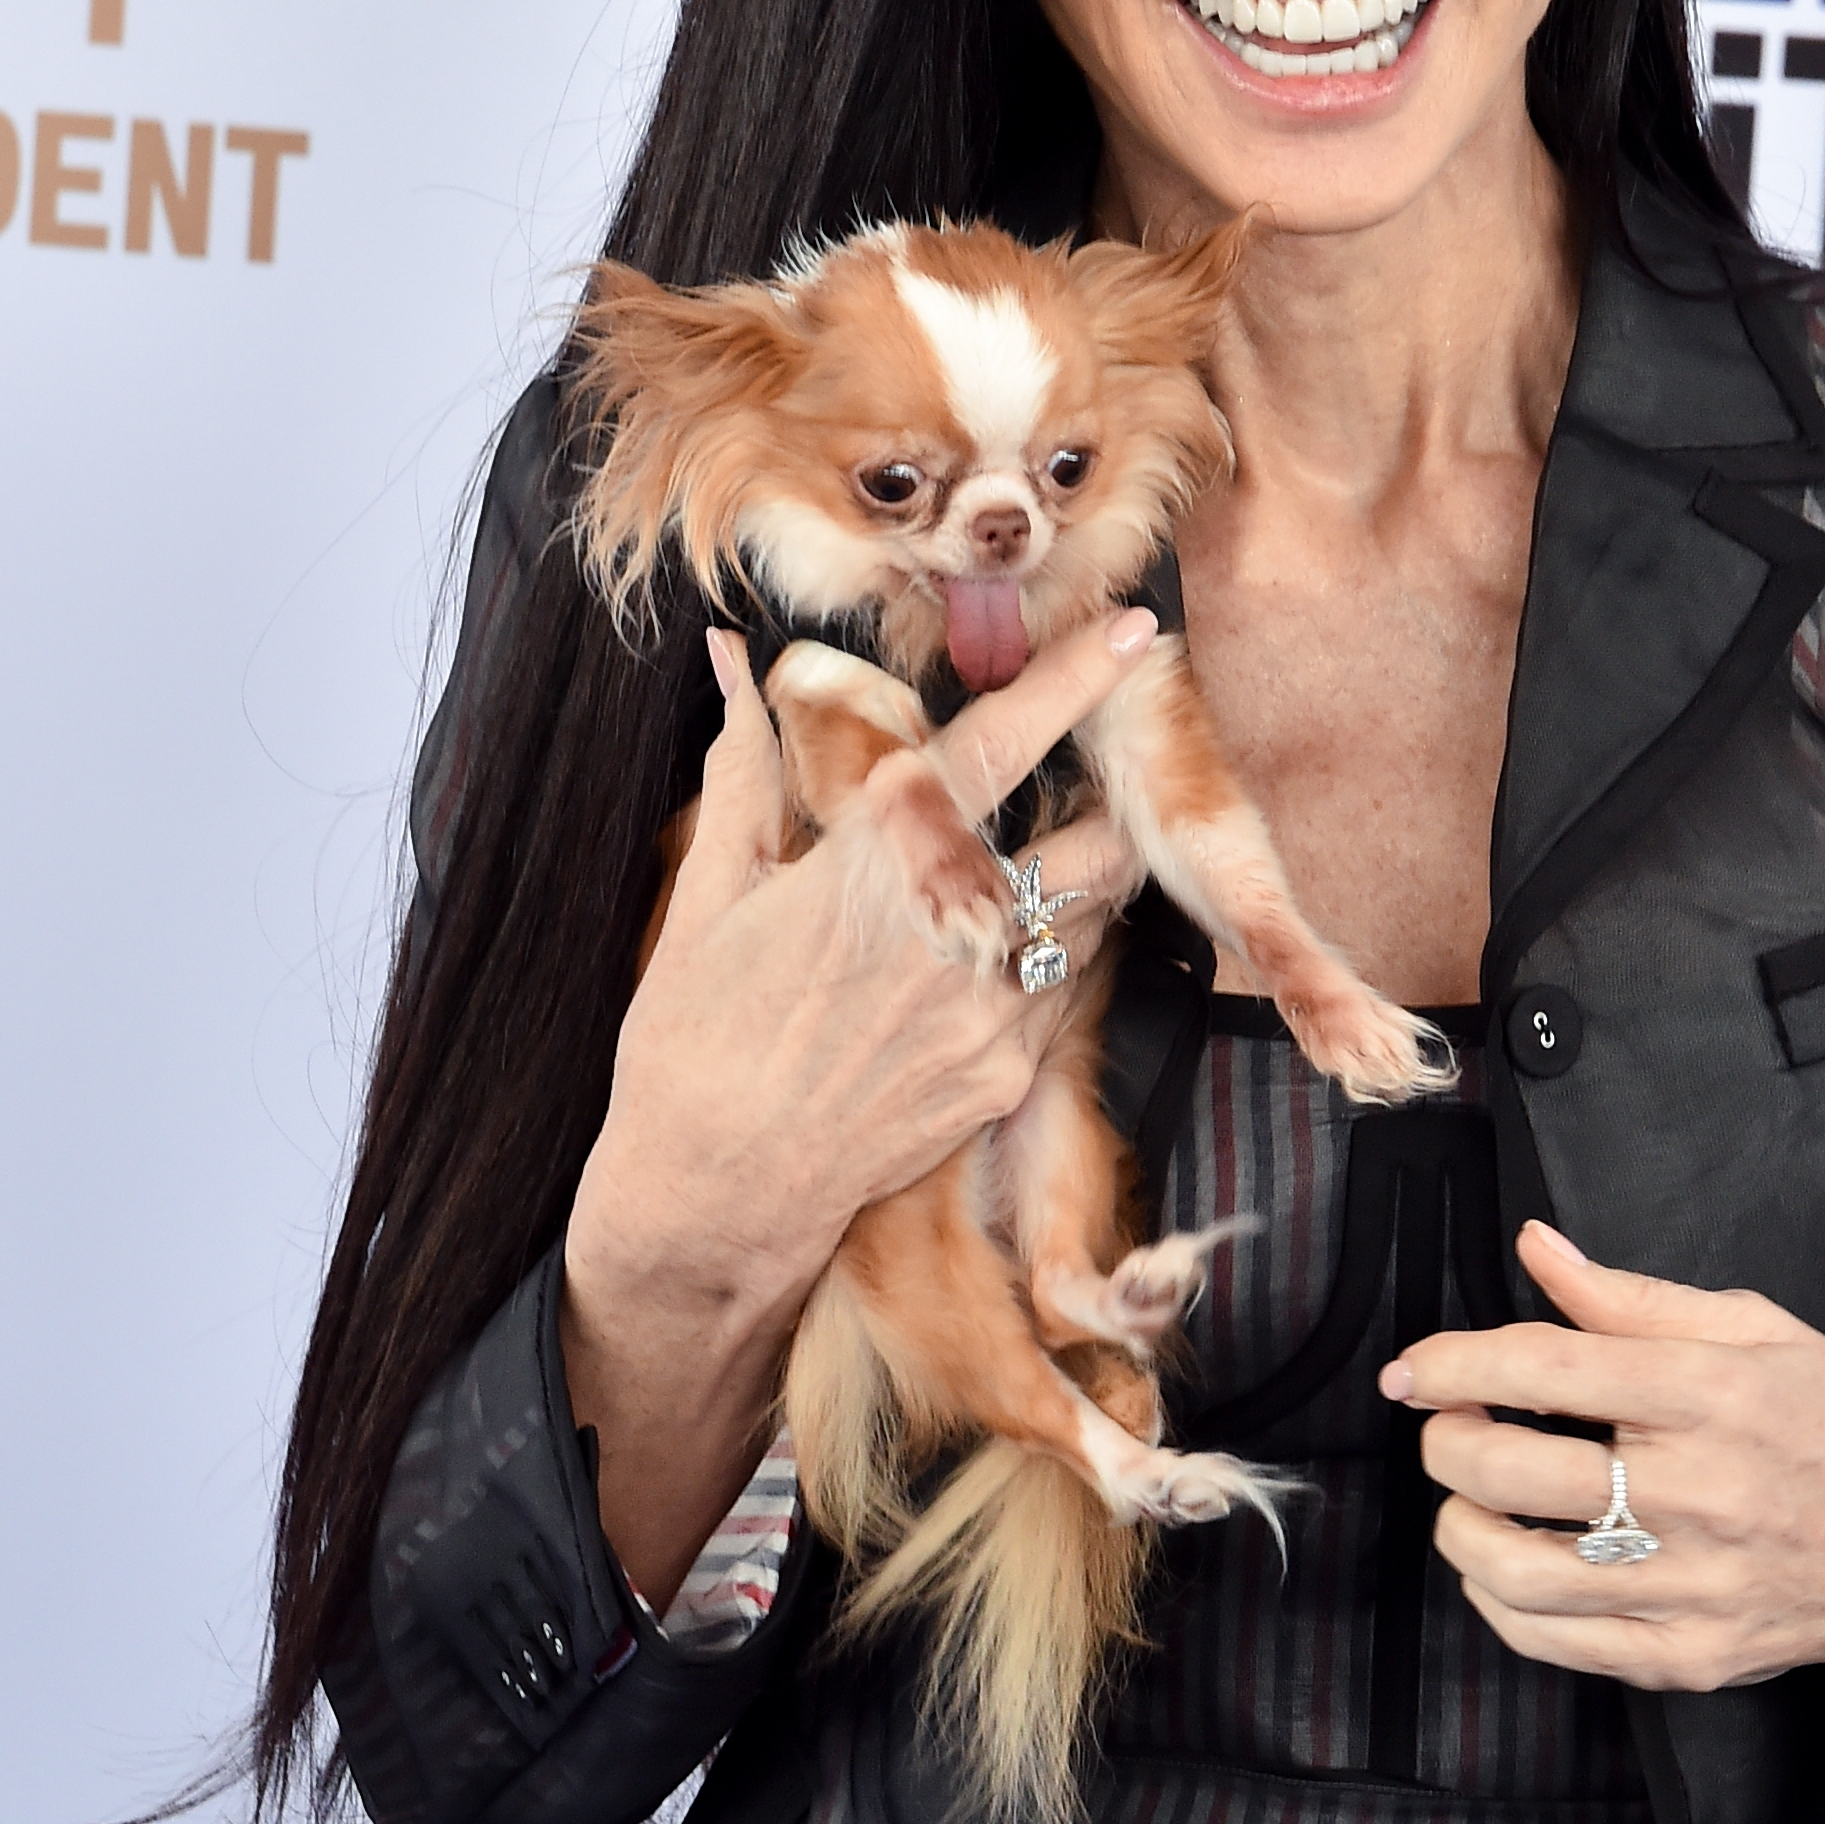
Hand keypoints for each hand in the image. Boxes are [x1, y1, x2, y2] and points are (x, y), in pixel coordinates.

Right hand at [561, 607, 1151, 1600]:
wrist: (716, 1191)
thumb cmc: (694, 1036)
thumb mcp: (710, 895)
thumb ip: (743, 770)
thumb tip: (725, 661)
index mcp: (878, 860)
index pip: (1000, 747)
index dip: (1071, 681)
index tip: (1130, 633)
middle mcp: (955, 926)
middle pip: (1095, 840)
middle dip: (1102, 809)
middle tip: (1078, 795)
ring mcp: (995, 1008)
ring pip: (1091, 918)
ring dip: (1072, 891)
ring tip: (1013, 890)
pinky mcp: (1011, 1075)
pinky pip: (1063, 993)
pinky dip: (1043, 966)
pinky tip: (983, 971)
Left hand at [1381, 1216, 1824, 1823]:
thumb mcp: (1759, 1331)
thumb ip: (1633, 1297)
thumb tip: (1537, 1248)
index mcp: (1715, 1393)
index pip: (1548, 1369)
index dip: (1455, 1364)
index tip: (1413, 1369)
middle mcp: (1702, 1492)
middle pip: (1514, 1470)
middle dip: (1445, 1441)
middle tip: (1445, 1426)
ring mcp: (1694, 1584)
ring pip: (1517, 1570)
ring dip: (1458, 1526)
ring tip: (1465, 1497)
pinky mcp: (1688, 1653)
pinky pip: (1554, 1641)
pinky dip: (1498, 1602)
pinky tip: (1503, 1565)